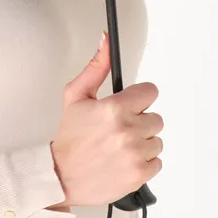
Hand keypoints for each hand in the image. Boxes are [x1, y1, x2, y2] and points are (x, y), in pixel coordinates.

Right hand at [48, 30, 162, 208]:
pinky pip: (157, 162)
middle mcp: (127, 131)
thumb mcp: (75, 96)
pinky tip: (124, 161)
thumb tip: (106, 40)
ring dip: (142, 143)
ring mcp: (135, 154)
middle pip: (155, 118)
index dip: (138, 99)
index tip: (128, 107)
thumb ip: (96, 67)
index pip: (150, 92)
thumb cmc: (69, 138)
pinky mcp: (139, 174)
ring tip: (119, 147)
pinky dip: (143, 162)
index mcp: (114, 108)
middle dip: (139, 122)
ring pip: (156, 141)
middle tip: (117, 130)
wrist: (61, 177)